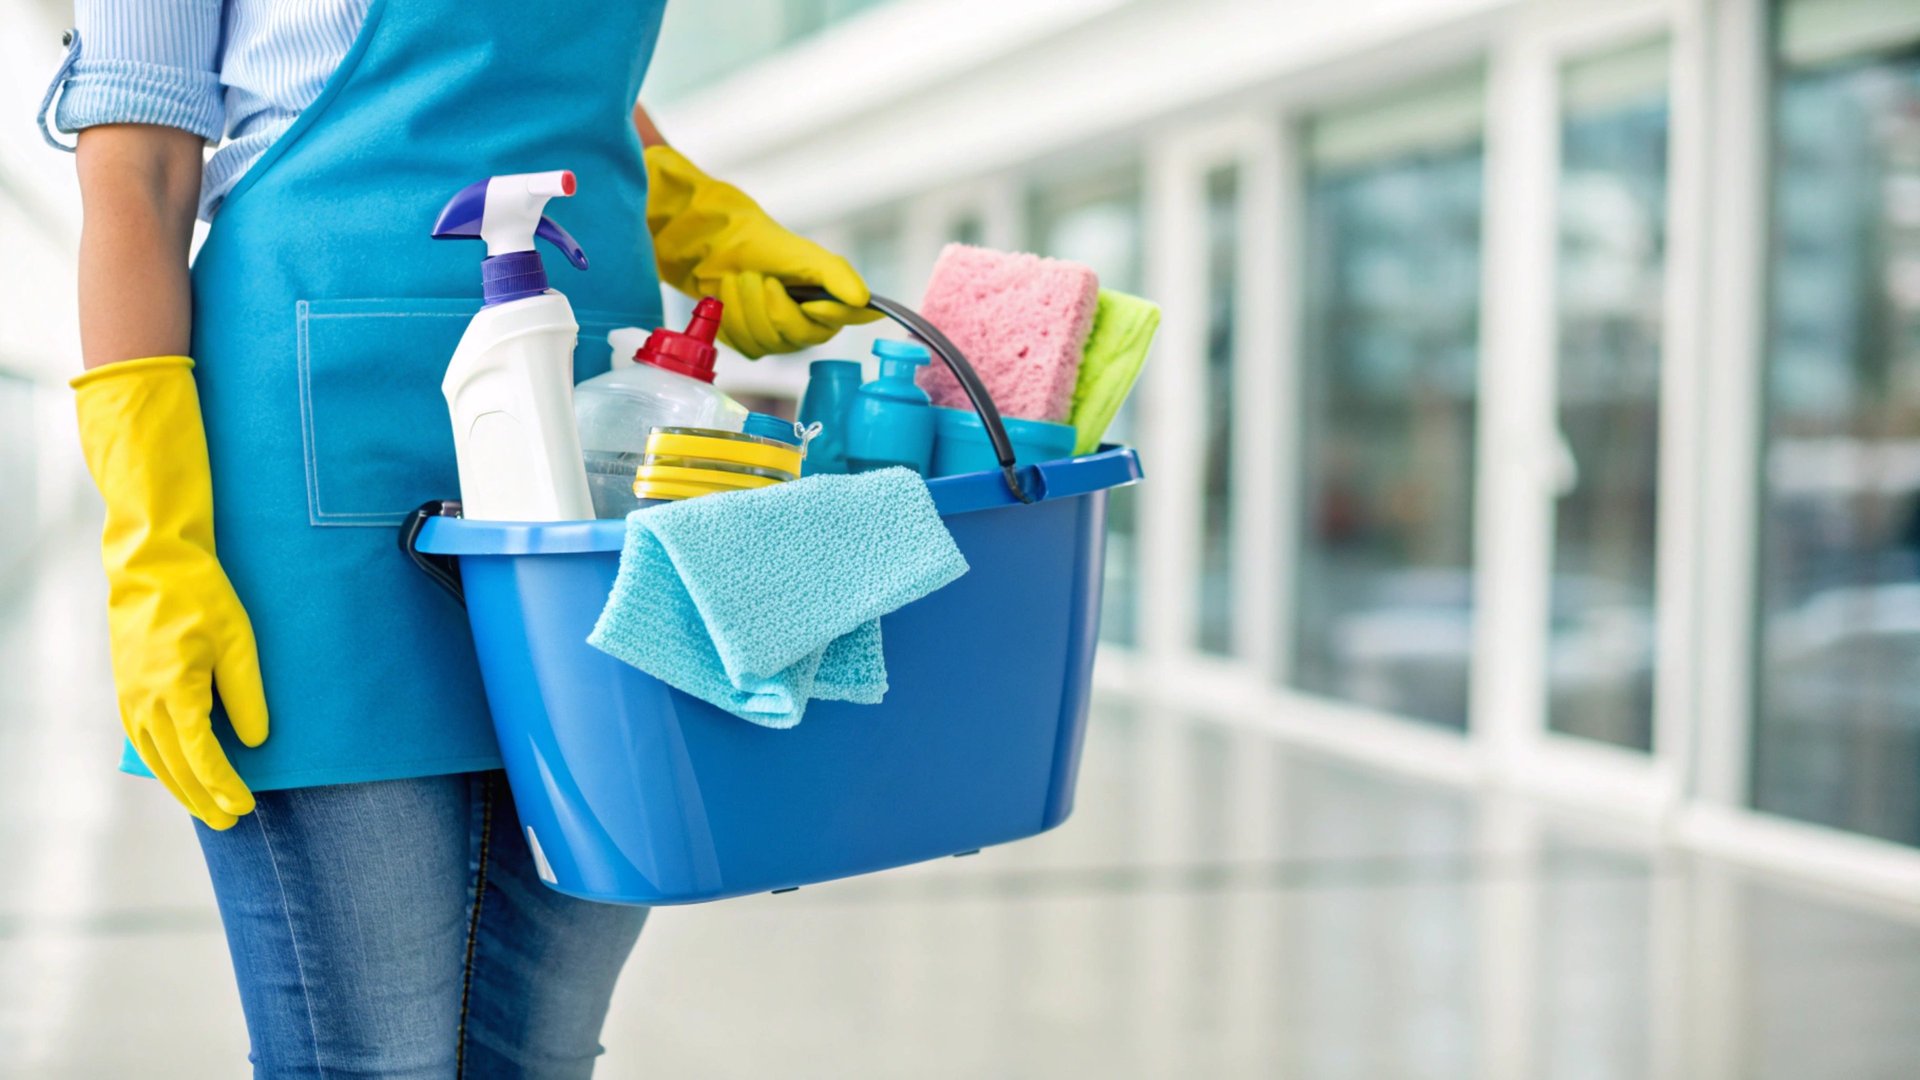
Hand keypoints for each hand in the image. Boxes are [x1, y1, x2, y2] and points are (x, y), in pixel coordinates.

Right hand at [74, 356, 268, 828]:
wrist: (150, 561)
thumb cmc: (199, 594)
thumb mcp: (237, 641)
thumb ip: (246, 695)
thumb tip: (254, 741)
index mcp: (173, 691)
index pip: (201, 756)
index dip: (223, 785)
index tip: (244, 806)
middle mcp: (144, 700)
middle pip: (174, 767)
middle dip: (202, 798)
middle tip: (230, 821)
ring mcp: (129, 695)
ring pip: (153, 757)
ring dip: (180, 786)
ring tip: (207, 809)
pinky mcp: (126, 686)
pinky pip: (141, 738)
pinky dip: (160, 762)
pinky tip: (177, 772)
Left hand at [645, 145, 880, 357]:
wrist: (715, 248)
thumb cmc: (762, 245)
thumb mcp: (803, 253)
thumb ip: (836, 275)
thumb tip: (863, 299)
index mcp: (832, 297)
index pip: (851, 318)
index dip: (830, 315)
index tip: (809, 305)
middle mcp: (812, 321)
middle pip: (802, 334)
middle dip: (773, 304)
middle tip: (760, 277)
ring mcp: (782, 336)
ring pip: (769, 341)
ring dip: (747, 306)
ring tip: (739, 279)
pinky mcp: (755, 344)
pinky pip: (746, 345)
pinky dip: (732, 317)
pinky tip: (728, 297)